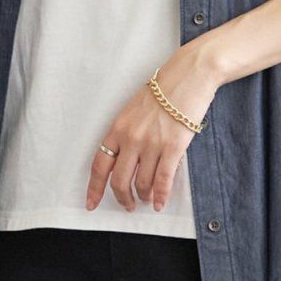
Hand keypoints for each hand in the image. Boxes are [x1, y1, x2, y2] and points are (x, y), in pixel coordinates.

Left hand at [86, 48, 220, 214]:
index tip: (91, 203)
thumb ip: (126, 133)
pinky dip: (160, 196)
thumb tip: (127, 160)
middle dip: (122, 198)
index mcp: (117, 127)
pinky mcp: (172, 147)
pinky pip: (162, 180)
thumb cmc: (164, 90)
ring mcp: (151, 144)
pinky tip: (159, 204)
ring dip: (144, 197)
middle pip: (119, 180)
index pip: (99, 165)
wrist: (188, 75)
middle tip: (128, 205)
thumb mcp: (134, 109)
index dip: (94, 188)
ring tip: (147, 200)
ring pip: (142, 183)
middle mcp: (131, 138)